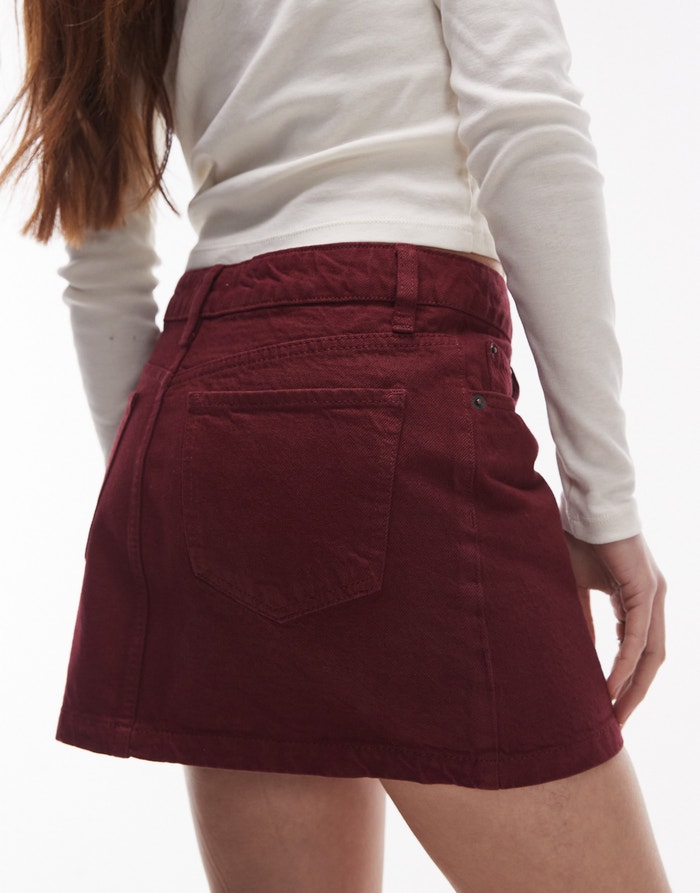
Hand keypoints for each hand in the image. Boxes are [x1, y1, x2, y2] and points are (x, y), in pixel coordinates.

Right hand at [563, 532, 665, 727]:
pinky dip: (626, 662)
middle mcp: (654, 601)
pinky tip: (612, 683)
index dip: (626, 681)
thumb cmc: (580, 538)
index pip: (639, 650)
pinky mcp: (646, 589)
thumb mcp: (578, 587)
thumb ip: (583, 619)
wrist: (587, 505)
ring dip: (634, 686)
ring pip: (651, 653)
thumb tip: (581, 652)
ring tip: (614, 712)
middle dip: (634, 694)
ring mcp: (655, 595)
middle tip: (615, 723)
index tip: (607, 706)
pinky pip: (638, 635)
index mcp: (639, 600)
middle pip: (652, 660)